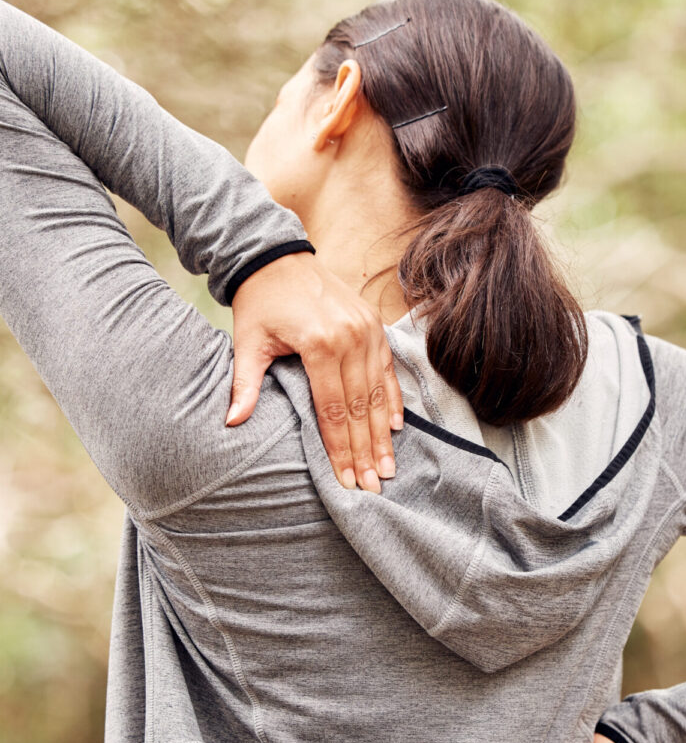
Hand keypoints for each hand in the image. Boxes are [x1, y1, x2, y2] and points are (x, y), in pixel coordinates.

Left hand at [225, 251, 403, 491]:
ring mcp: (367, 331)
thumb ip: (244, 384)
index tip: (347, 480)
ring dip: (383, 434)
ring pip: (378, 394)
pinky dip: (393, 400)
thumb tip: (233, 423)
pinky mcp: (374, 326)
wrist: (277, 257)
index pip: (333, 410)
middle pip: (361, 408)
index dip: (341, 449)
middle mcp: (351, 338)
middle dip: (367, 451)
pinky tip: (396, 428)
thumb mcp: (247, 342)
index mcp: (320, 344)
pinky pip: (388, 370)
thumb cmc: (259, 302)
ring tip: (387, 468)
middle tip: (373, 485)